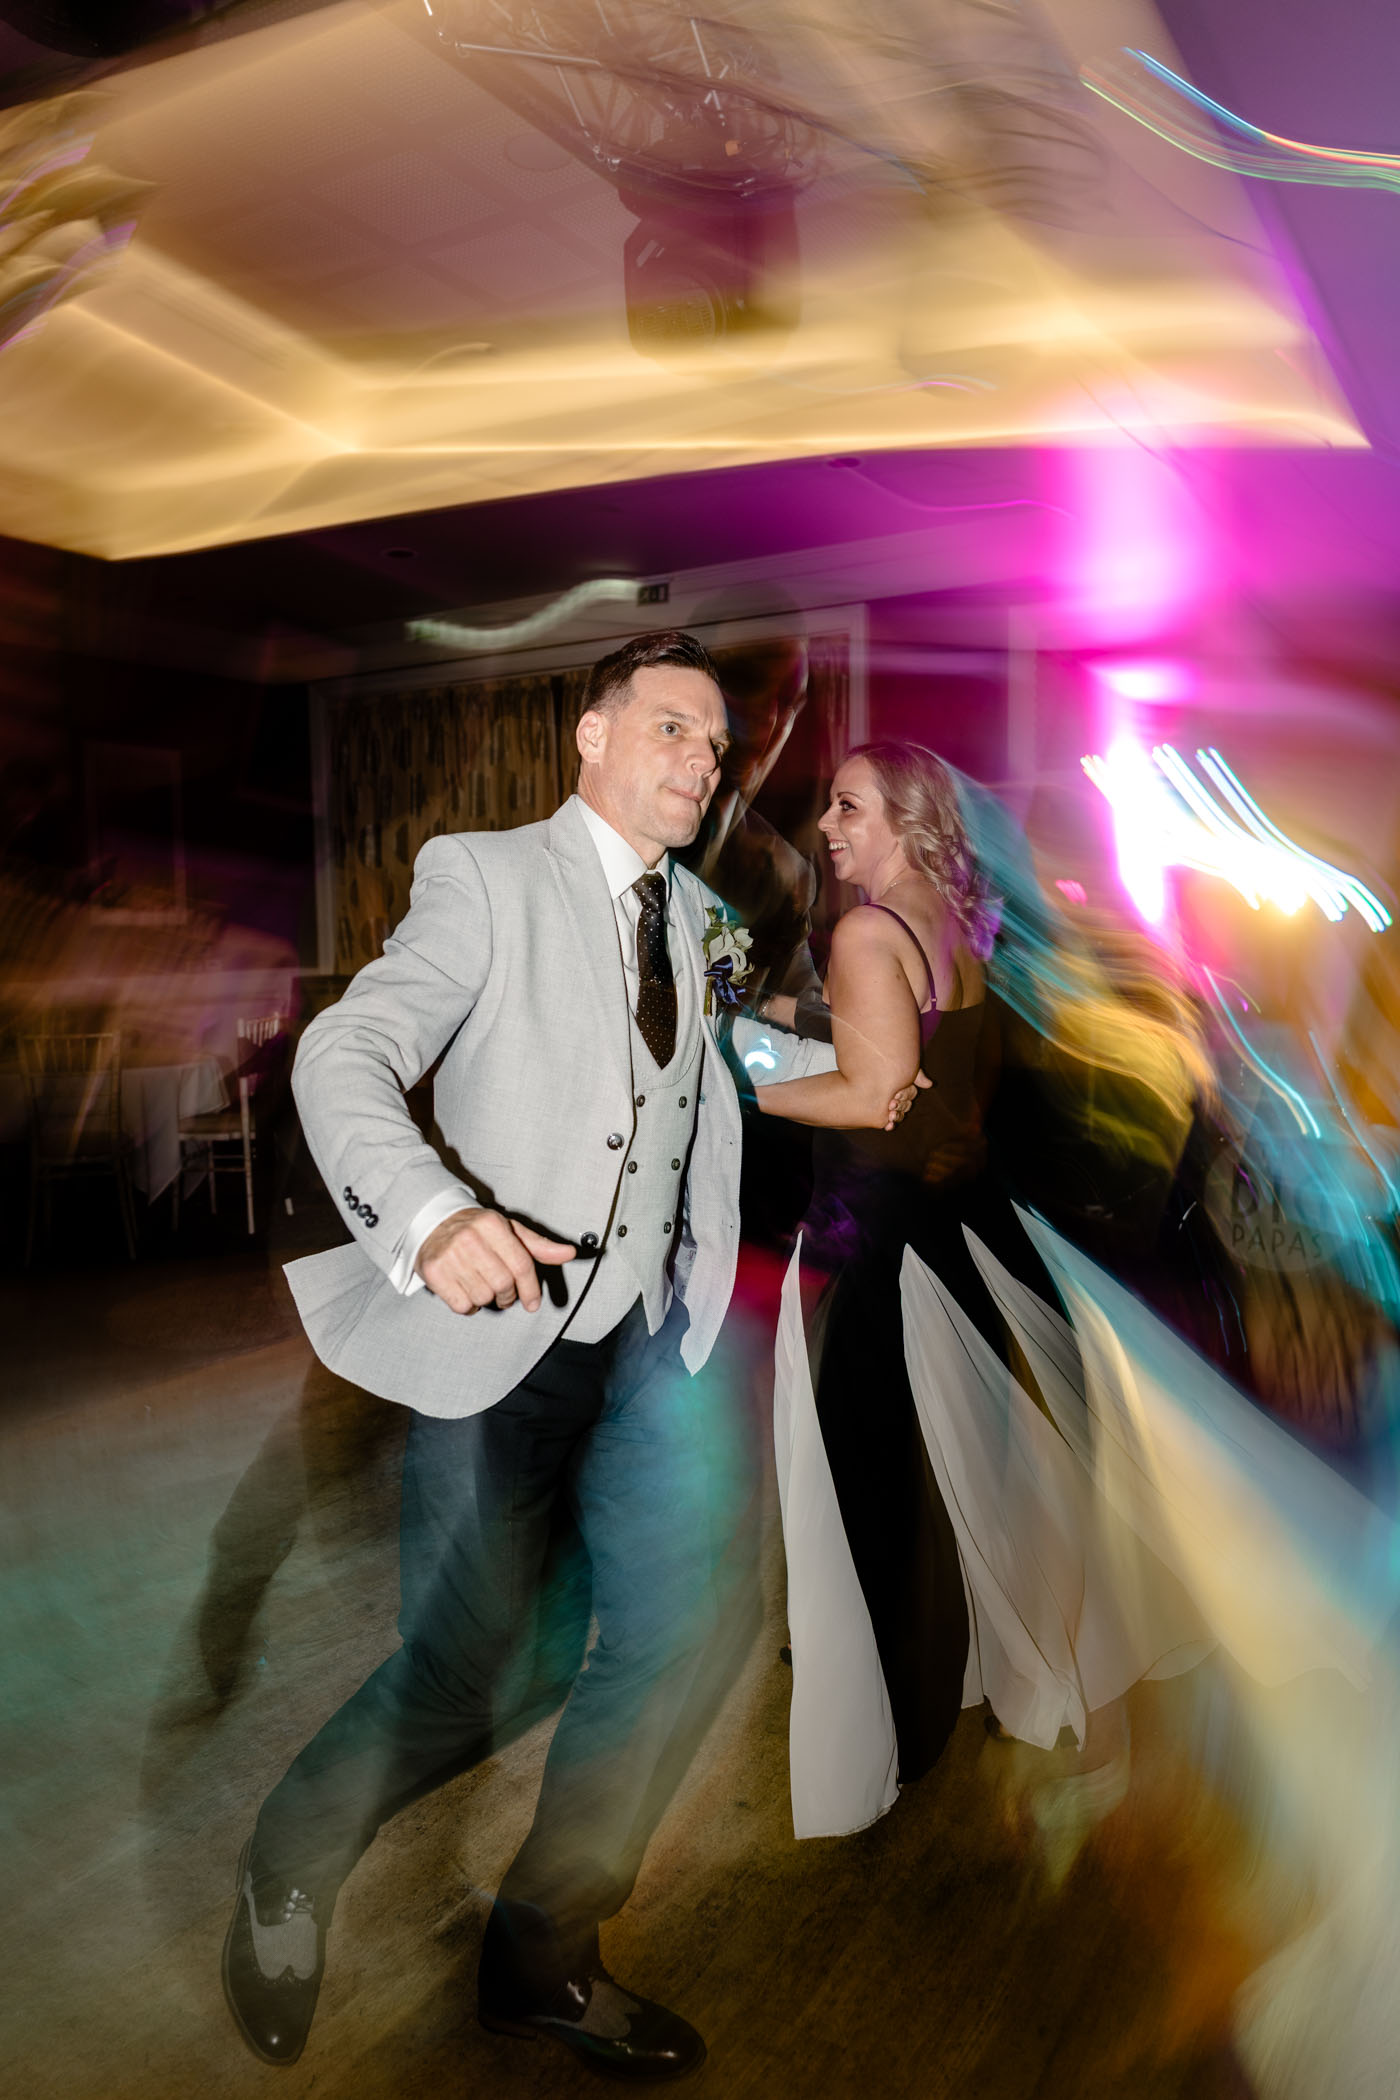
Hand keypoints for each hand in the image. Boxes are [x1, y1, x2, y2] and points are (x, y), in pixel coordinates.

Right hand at [416, 1207, 574, 1314]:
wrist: (431, 1222)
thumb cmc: (475, 1229)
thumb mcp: (508, 1230)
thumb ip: (538, 1245)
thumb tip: (569, 1253)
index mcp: (492, 1224)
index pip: (521, 1264)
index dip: (531, 1288)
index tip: (533, 1303)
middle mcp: (470, 1238)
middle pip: (503, 1284)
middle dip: (508, 1296)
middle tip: (505, 1294)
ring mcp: (450, 1256)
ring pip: (483, 1296)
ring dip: (488, 1299)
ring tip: (482, 1286)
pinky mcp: (434, 1272)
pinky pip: (461, 1305)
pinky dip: (469, 1305)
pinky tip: (467, 1291)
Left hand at [884, 1070, 932, 1130]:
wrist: (869, 1064)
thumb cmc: (888, 1064)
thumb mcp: (904, 1068)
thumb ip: (917, 1076)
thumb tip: (929, 1084)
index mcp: (905, 1087)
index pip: (910, 1094)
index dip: (905, 1095)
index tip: (896, 1094)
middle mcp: (900, 1097)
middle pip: (905, 1106)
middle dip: (900, 1106)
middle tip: (891, 1104)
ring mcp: (892, 1106)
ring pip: (899, 1115)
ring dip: (896, 1117)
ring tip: (890, 1115)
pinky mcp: (883, 1113)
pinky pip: (890, 1122)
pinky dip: (890, 1125)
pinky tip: (888, 1126)